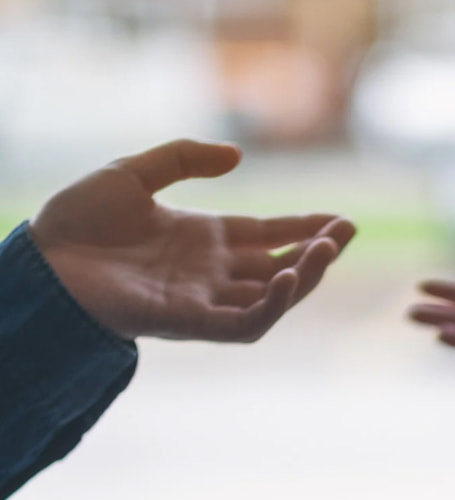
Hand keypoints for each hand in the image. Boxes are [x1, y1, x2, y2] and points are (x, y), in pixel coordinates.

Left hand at [30, 139, 355, 342]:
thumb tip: (238, 155)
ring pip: (273, 297)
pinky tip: (287, 278)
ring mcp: (206, 299)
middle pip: (281, 266)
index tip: (342, 220)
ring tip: (326, 250)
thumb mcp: (134, 172)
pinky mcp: (194, 323)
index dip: (307, 228)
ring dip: (305, 276)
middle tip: (346, 232)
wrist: (44, 260)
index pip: (270, 236)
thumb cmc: (80, 219)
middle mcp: (213, 272)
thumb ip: (186, 159)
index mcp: (205, 239)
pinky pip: (246, 323)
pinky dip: (272, 306)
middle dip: (318, 253)